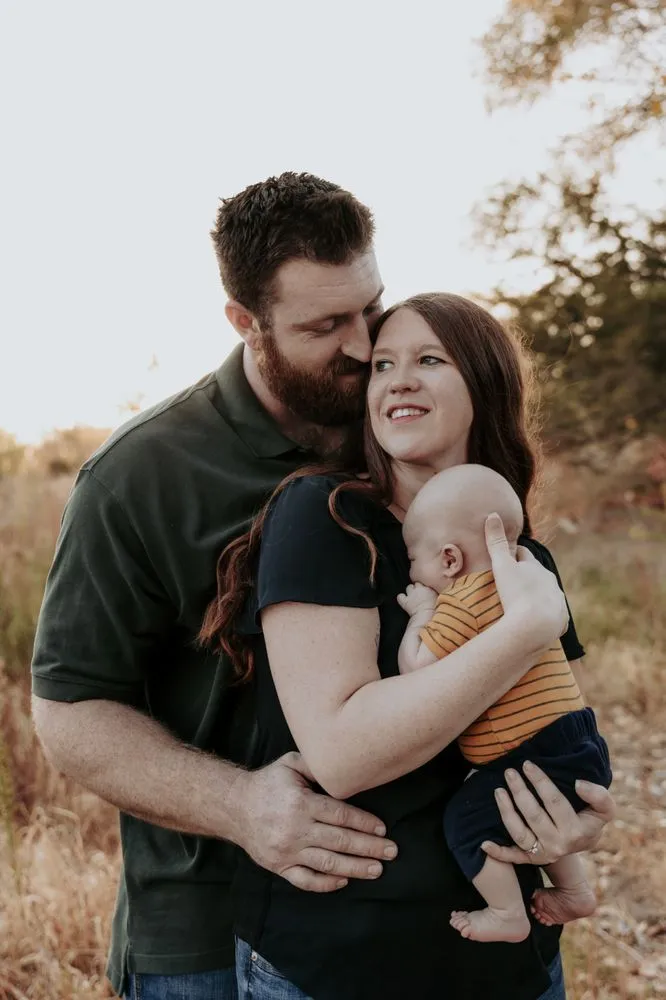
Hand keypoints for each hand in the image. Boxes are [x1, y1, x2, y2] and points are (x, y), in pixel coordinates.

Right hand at [231, 751, 397, 891]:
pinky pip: (305, 881)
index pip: (340, 815)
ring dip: (355, 868)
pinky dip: (326, 883)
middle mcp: (295, 829)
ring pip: (327, 864)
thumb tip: (346, 767)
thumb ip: (317, 766)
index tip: (382, 829)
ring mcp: (286, 851)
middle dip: (369, 847)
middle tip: (392, 852)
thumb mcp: (291, 765)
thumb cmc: (268, 783)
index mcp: (300, 803)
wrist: (234, 807)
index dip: (364, 823)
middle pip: (340, 841)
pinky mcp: (279, 867)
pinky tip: (344, 881)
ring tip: (377, 870)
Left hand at [397, 582, 437, 617]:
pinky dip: (401, 598)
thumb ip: (440, 595)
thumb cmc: (436, 612)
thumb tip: (441, 594)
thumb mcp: (441, 601)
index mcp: (430, 588)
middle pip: (417, 583)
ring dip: (410, 591)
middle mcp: (420, 589)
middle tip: (420, 594)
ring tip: (413, 597)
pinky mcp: (405, 601)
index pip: (427, 581)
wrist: (428, 618)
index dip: (426, 586)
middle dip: (418, 588)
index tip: (427, 591)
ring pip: (409, 587)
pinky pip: (400, 596)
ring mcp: (412, 594)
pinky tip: (404, 601)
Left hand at [482, 761, 615, 865]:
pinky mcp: (531, 859)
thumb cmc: (591, 818)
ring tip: (498, 790)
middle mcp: (557, 845)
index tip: (528, 764)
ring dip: (506, 811)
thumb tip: (578, 784)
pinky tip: (484, 843)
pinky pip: (512, 857)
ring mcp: (542, 853)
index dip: (540, 781)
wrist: (584, 840)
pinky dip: (498, 853)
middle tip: (509, 772)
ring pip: (519, 833)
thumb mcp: (604, 808)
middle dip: (519, 791)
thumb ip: (598, 795)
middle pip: (533, 815)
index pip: (554, 802)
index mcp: (575, 832)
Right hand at [485, 514, 567, 650]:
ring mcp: (557, 600)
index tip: (506, 554)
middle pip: (537, 574)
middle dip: (527, 574)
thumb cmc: (516, 592)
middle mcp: (550, 581)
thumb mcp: (501, 566)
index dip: (514, 553)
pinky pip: (553, 614)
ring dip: (537, 595)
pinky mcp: (560, 619)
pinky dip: (546, 615)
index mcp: (535, 567)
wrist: (535, 626)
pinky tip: (539, 620)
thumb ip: (496, 542)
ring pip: (547, 593)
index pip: (523, 555)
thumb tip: (492, 513)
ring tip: (525, 601)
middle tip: (514, 579)